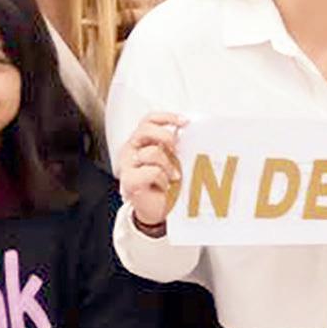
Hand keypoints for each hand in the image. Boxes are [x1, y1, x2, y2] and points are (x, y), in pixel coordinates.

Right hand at [118, 113, 184, 227]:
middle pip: (145, 129)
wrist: (157, 210)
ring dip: (169, 165)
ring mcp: (128, 165)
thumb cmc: (166, 184)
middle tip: (176, 148)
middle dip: (165, 136)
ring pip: (152, 152)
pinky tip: (165, 186)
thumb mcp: (174, 161)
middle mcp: (132, 150)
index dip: (166, 117)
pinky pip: (152, 171)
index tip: (185, 121)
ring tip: (173, 176)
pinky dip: (163, 179)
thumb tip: (198, 136)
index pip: (149, 120)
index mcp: (141, 142)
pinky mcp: (129, 181)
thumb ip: (177, 148)